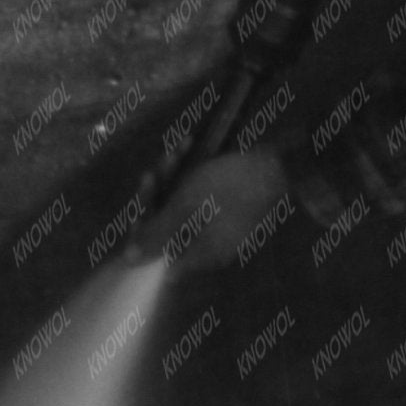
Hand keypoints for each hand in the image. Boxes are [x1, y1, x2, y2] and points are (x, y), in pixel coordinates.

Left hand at [124, 148, 292, 269]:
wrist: (277, 166)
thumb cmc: (229, 189)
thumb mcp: (185, 208)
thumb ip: (156, 234)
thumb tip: (128, 261)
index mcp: (198, 255)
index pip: (156, 254)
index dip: (144, 230)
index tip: (140, 208)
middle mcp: (206, 246)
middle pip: (165, 226)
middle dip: (157, 195)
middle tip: (156, 171)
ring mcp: (217, 226)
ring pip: (179, 205)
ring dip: (171, 176)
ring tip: (178, 150)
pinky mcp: (225, 206)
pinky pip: (197, 195)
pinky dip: (190, 173)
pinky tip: (190, 145)